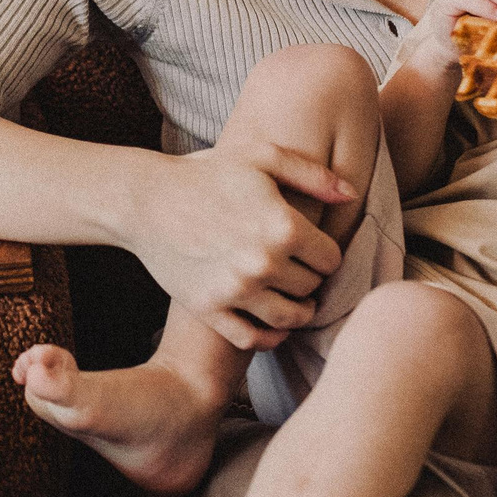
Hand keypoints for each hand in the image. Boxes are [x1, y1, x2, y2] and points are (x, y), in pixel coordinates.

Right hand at [127, 141, 353, 352]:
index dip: (325, 254)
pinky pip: (252, 339)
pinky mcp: (209, 309)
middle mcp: (262, 262)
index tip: (312, 251)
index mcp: (283, 225)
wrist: (145, 200)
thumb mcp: (261, 157)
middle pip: (312, 288)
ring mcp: (235, 290)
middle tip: (298, 272)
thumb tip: (351, 195)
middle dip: (310, 280)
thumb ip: (312, 174)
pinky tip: (272, 326)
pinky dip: (269, 338)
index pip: (331, 259)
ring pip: (289, 319)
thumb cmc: (206, 174)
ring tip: (292, 300)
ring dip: (297, 312)